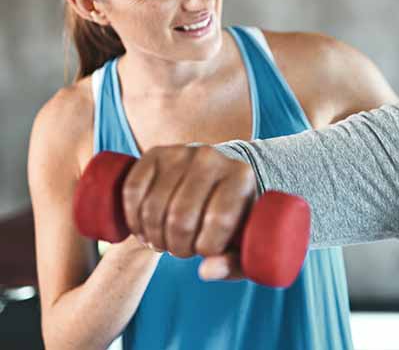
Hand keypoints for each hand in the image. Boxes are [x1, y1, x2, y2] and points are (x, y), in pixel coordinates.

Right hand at [120, 145, 256, 279]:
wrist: (213, 179)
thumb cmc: (231, 219)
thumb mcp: (241, 243)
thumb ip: (233, 263)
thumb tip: (205, 270)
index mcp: (241, 176)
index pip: (219, 221)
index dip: (206, 247)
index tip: (205, 251)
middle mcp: (212, 157)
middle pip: (181, 218)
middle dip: (177, 246)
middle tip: (181, 250)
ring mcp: (181, 152)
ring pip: (154, 208)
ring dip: (153, 236)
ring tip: (163, 242)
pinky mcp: (154, 153)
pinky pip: (132, 191)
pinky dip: (132, 218)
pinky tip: (142, 230)